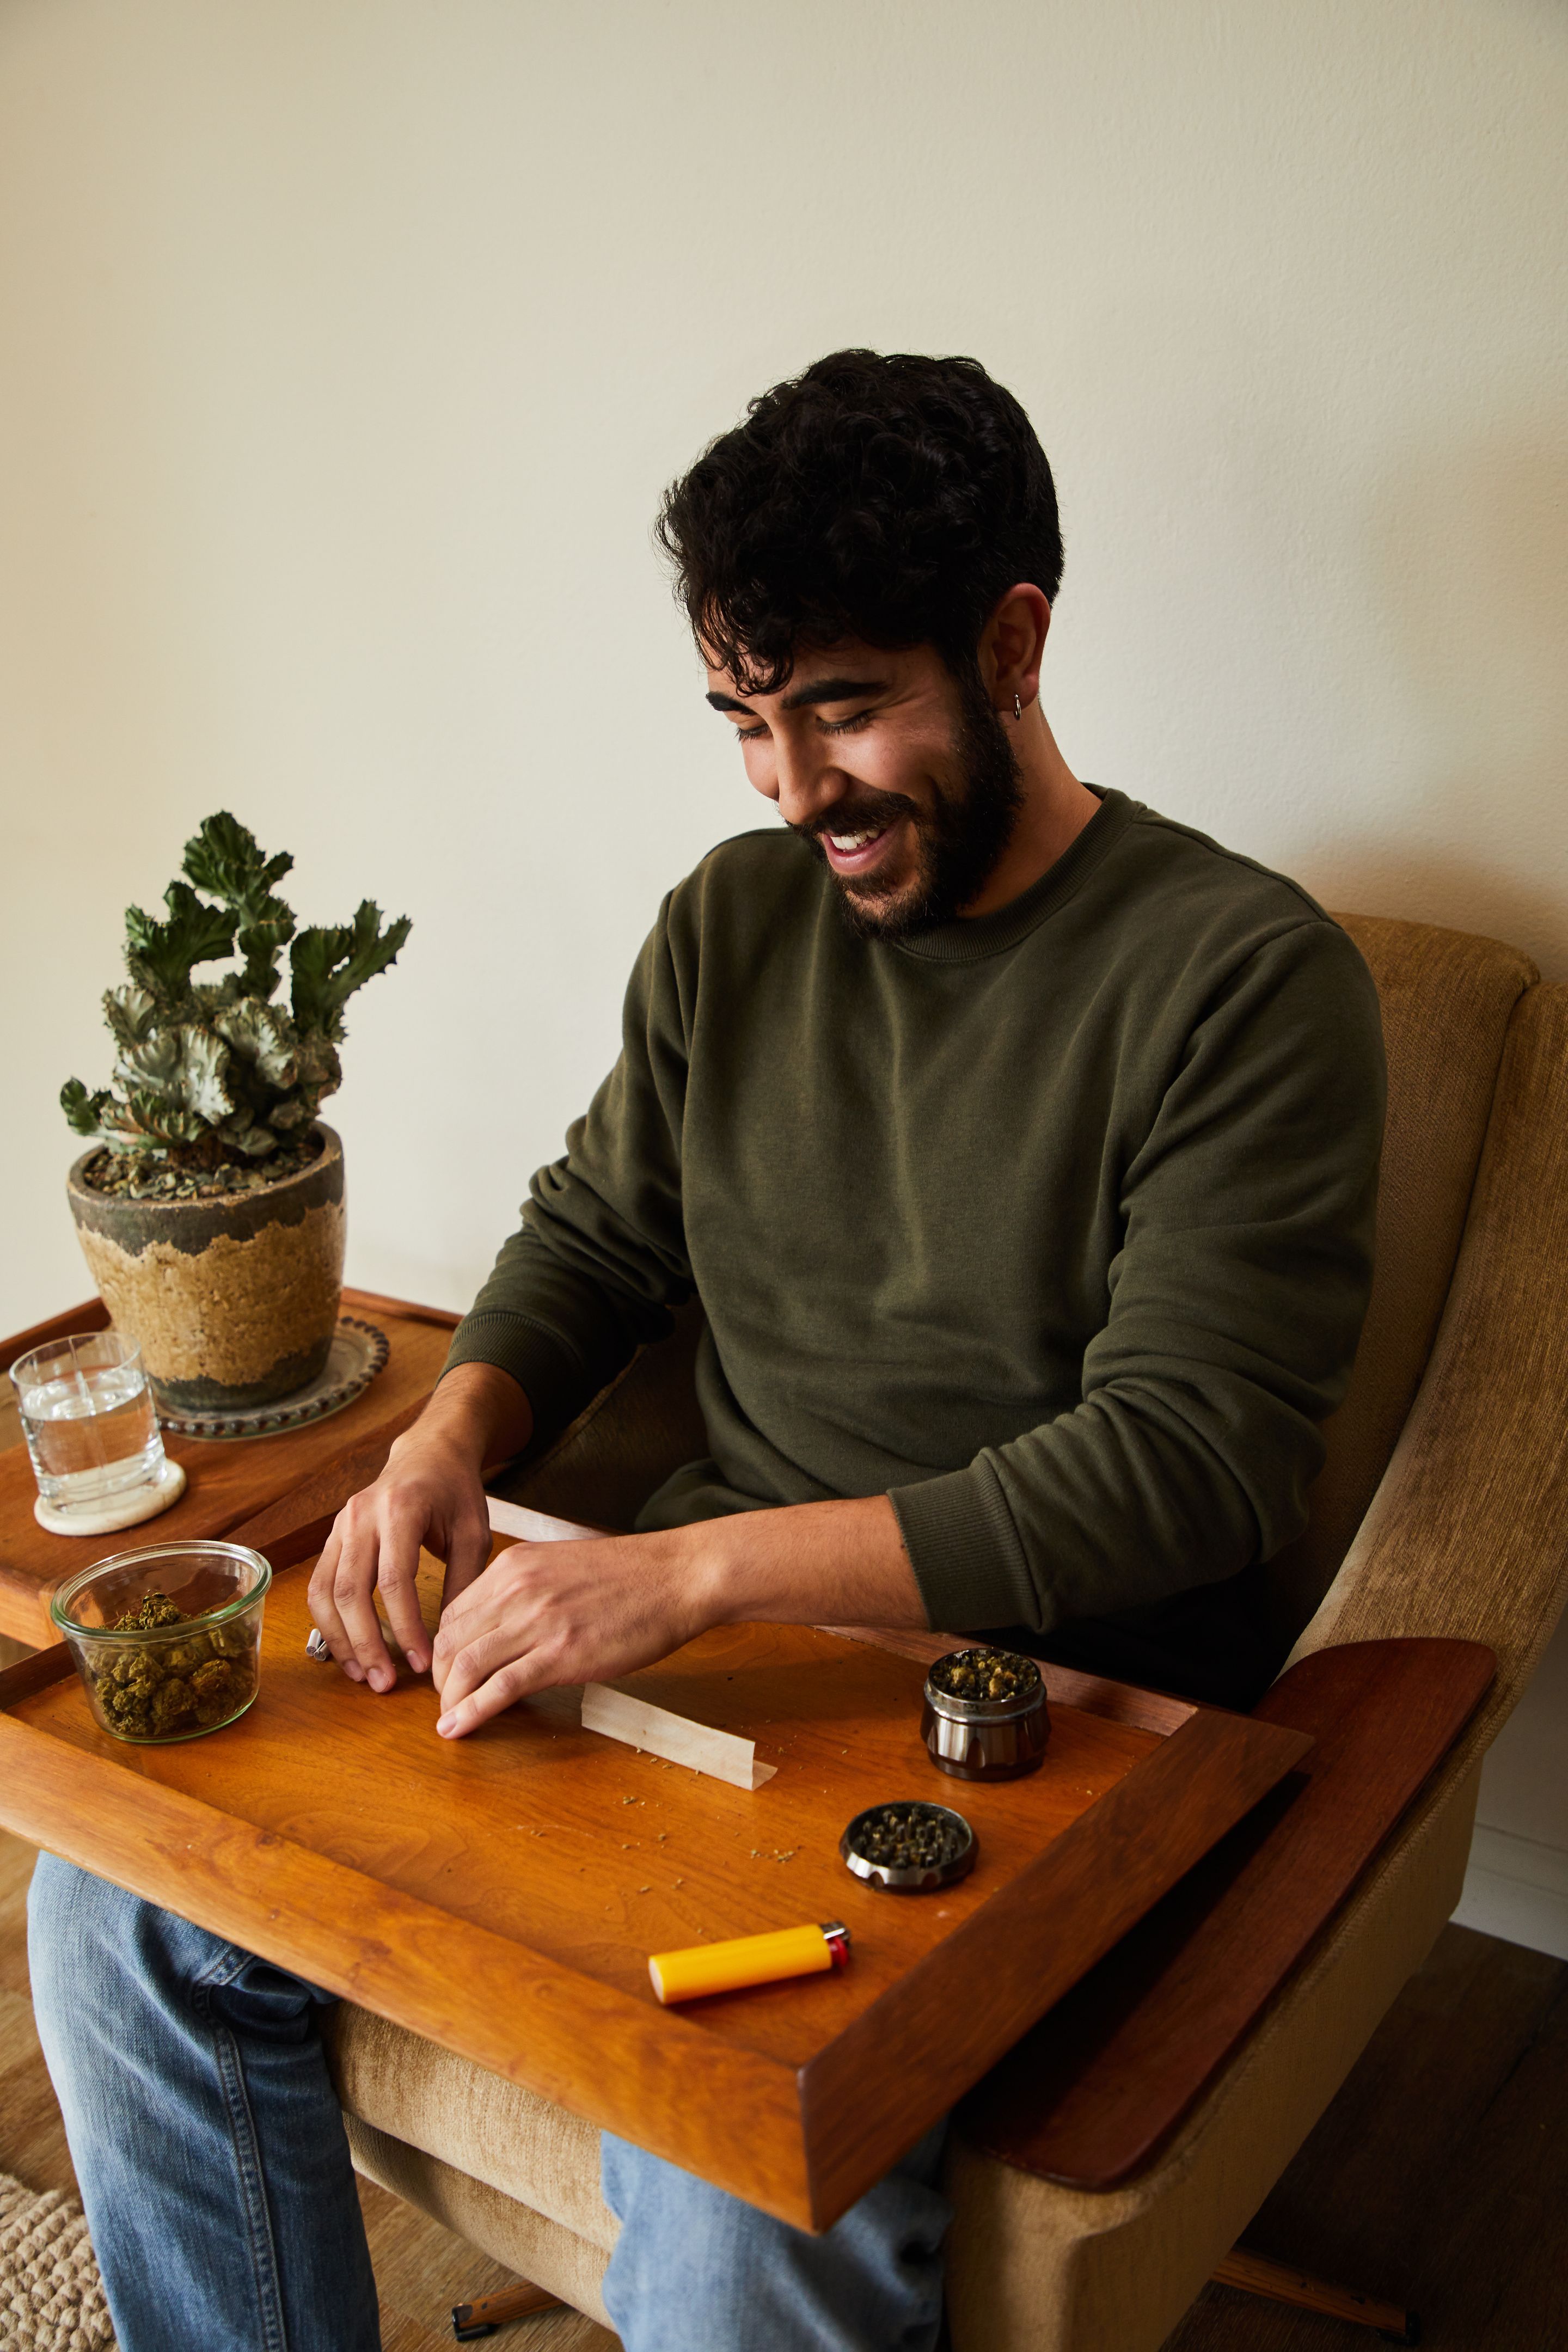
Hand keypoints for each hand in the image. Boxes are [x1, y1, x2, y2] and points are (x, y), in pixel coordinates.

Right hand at [308, 1363, 530, 1691]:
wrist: (429, 1453)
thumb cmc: (456, 1493)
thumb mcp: (474, 1532)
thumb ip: (464, 1582)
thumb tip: (453, 1641)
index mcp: (401, 1509)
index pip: (395, 1579)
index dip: (406, 1626)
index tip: (423, 1662)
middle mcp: (362, 1515)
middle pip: (351, 1590)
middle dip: (367, 1642)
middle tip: (385, 1683)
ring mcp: (341, 1525)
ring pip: (325, 1592)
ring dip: (340, 1639)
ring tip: (364, 1675)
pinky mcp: (333, 1537)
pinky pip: (320, 1586)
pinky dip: (329, 1623)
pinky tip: (349, 1651)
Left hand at [431, 1527, 710, 1737]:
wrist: (678, 1577)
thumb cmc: (631, 1576)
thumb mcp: (562, 1567)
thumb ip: (526, 1591)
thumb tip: (502, 1626)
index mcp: (513, 1567)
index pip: (452, 1612)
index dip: (441, 1649)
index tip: (446, 1672)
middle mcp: (516, 1590)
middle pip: (449, 1641)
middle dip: (439, 1679)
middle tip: (445, 1702)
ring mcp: (537, 1622)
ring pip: (465, 1666)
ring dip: (450, 1701)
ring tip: (449, 1720)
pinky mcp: (561, 1654)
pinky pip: (499, 1689)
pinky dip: (471, 1713)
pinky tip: (458, 1728)